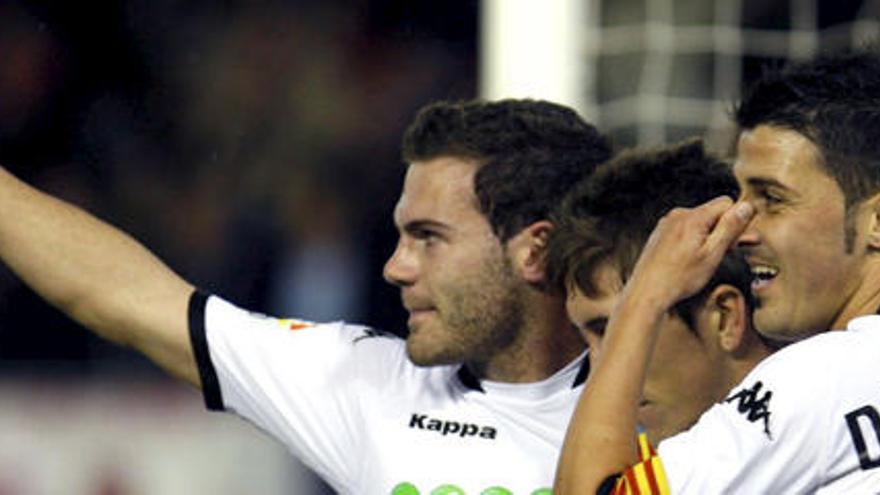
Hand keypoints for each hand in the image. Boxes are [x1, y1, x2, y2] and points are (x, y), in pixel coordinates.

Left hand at [624, 197, 754, 308]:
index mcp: (692, 218)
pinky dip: (695, 240)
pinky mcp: (661, 234)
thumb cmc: (679, 278)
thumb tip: (746, 206)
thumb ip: (730, 228)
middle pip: (712, 213)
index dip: (737, 220)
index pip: (726, 203)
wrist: (647, 292)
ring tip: (715, 256)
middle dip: (725, 229)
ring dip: (711, 236)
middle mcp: (678, 216)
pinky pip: (685, 230)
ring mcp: (667, 224)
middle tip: (734, 248)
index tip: (739, 239)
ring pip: (699, 223)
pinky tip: (697, 256)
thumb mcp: (712, 254)